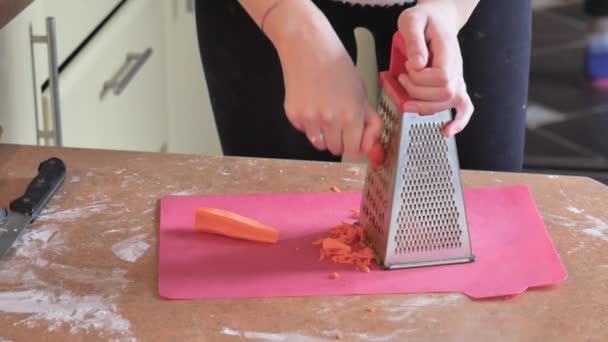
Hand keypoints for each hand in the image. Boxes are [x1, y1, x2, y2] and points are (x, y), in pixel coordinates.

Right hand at [262, 1, 382, 160]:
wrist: (309, 48)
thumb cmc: (338, 67)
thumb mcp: (363, 93)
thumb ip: (371, 124)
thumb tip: (369, 150)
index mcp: (352, 115)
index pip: (353, 152)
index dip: (354, 148)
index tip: (352, 141)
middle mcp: (330, 120)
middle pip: (335, 150)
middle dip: (339, 139)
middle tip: (338, 119)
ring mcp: (310, 119)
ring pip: (318, 144)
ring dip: (323, 134)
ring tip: (324, 111)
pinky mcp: (294, 116)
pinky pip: (304, 132)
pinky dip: (308, 123)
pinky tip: (311, 103)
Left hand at [397, 0, 476, 136]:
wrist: (437, 19)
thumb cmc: (423, 20)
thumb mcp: (412, 21)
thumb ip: (414, 41)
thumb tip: (417, 65)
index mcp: (447, 52)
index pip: (441, 77)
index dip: (421, 78)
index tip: (408, 67)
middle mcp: (456, 68)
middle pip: (444, 93)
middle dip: (418, 92)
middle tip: (403, 79)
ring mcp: (456, 79)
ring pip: (447, 103)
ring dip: (424, 106)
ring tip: (407, 98)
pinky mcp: (454, 85)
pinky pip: (465, 107)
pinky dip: (459, 122)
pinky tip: (447, 131)